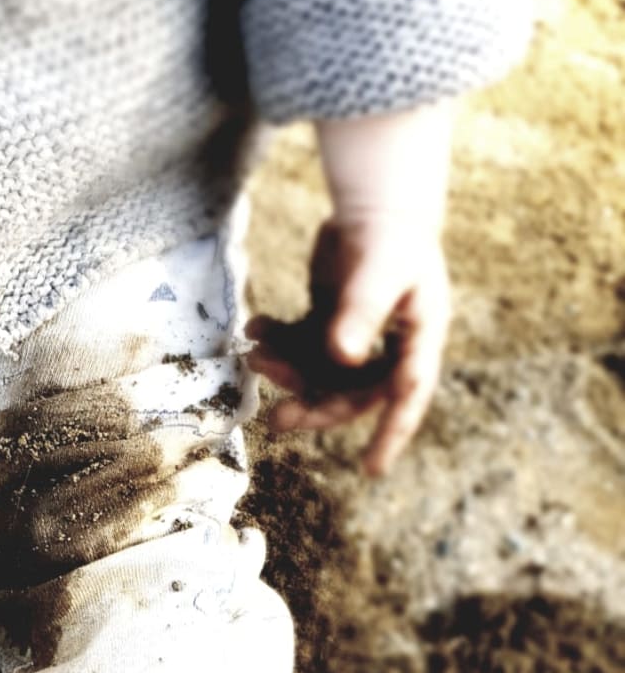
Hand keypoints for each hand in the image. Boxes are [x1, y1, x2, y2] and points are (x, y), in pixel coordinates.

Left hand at [246, 214, 450, 477]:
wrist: (375, 204)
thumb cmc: (390, 235)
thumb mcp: (381, 270)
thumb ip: (361, 312)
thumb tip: (341, 358)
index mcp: (418, 340)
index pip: (406, 395)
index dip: (390, 433)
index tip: (372, 468)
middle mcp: (391, 346)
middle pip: (353, 392)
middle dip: (316, 406)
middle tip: (279, 420)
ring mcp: (359, 337)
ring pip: (321, 372)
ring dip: (287, 371)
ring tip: (255, 356)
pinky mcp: (332, 323)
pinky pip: (303, 346)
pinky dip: (279, 341)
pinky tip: (255, 329)